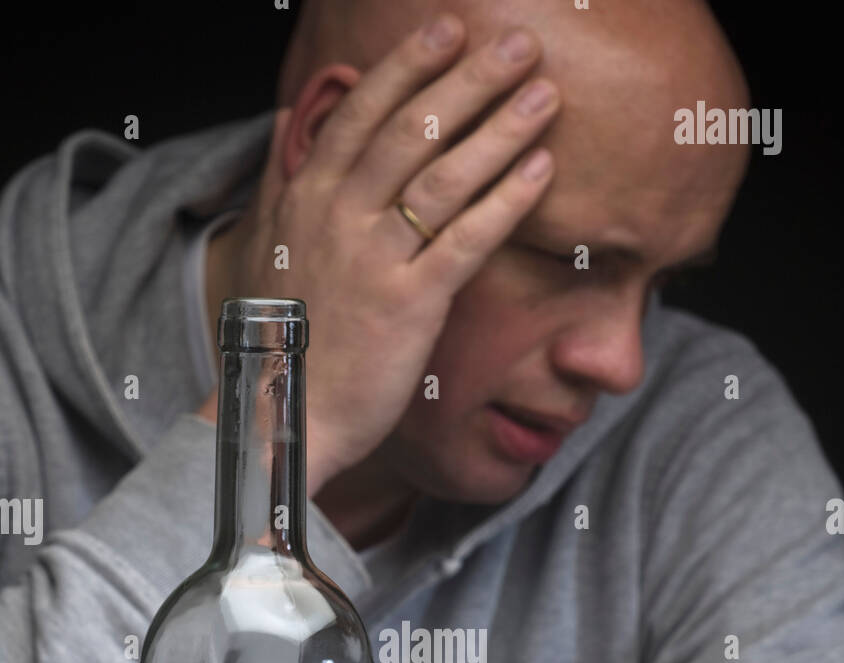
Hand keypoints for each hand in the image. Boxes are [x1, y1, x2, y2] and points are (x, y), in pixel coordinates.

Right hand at [215, 14, 558, 485]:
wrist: (283, 413)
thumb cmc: (286, 335)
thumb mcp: (269, 245)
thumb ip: (282, 178)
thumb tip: (285, 119)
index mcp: (307, 197)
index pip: (362, 113)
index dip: (409, 66)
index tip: (450, 30)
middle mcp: (339, 216)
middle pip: (412, 131)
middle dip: (470, 81)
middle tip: (520, 45)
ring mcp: (374, 258)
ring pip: (444, 177)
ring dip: (500, 129)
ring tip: (544, 95)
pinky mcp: (408, 304)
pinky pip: (464, 240)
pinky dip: (505, 202)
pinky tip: (540, 171)